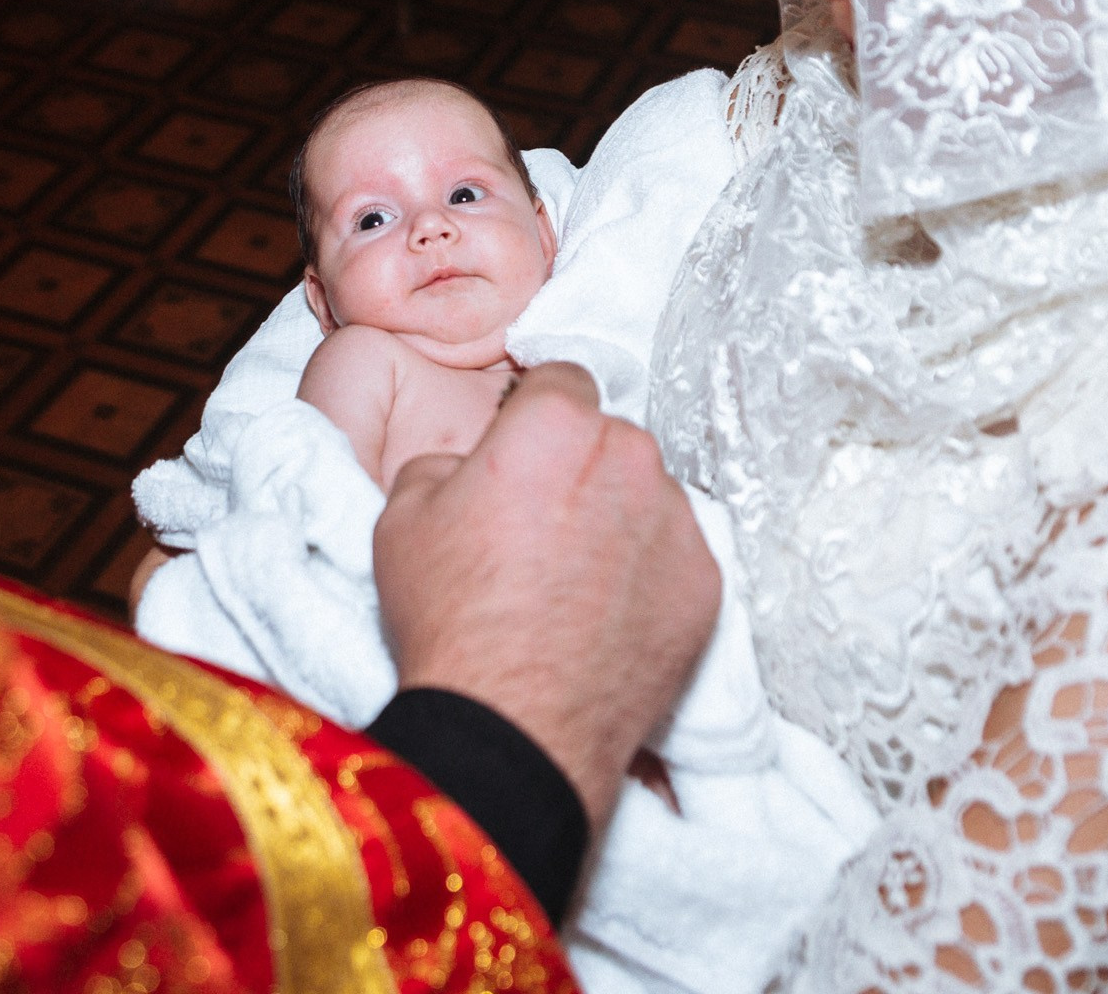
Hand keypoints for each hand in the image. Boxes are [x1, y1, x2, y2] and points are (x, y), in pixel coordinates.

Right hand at [374, 362, 718, 831]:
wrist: (514, 728)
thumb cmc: (452, 620)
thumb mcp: (401, 518)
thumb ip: (444, 464)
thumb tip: (470, 467)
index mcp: (556, 425)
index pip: (562, 379)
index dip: (538, 414)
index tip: (525, 451)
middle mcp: (630, 456)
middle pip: (609, 440)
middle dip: (580, 470)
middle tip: (539, 530)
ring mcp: (677, 521)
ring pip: (648, 497)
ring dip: (619, 521)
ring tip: (572, 584)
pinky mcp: (706, 583)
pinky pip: (676, 556)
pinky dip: (648, 576)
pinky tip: (605, 617)